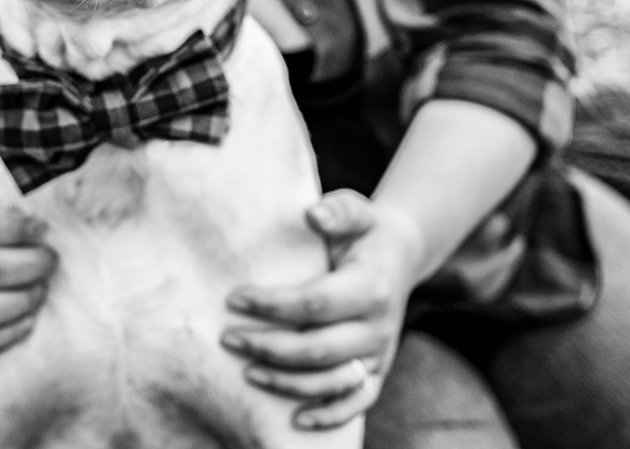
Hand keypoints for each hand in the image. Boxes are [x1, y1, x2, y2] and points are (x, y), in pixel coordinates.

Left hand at [221, 190, 423, 430]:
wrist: (401, 255)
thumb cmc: (364, 231)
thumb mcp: (357, 210)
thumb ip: (336, 210)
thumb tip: (312, 214)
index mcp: (371, 286)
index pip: (316, 303)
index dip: (273, 304)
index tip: (234, 298)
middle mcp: (378, 326)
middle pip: (319, 349)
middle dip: (268, 347)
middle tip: (227, 338)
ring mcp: (380, 353)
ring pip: (332, 381)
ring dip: (287, 382)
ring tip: (247, 372)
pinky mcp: (378, 371)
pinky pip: (357, 402)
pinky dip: (329, 416)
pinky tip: (297, 420)